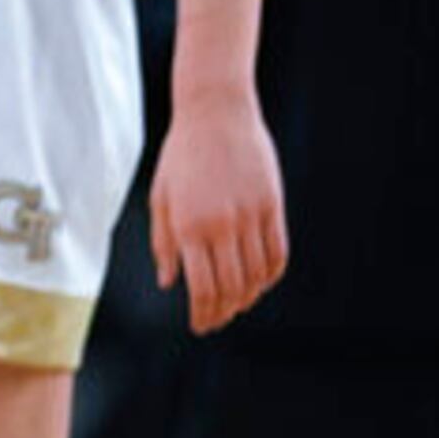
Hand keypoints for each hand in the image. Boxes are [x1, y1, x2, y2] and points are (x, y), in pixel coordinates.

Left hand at [145, 90, 287, 332]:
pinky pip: (277, 253)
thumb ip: (164, 244)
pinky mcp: (272, 205)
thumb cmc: (180, 155)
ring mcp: (250, 215)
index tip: (200, 325)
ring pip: (257, 275)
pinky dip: (271, 274)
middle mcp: (221, 225)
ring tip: (238, 303)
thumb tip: (169, 283)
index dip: (203, 313)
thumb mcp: (160, 197)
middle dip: (224, 312)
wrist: (215, 112)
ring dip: (249, 297)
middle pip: (232, 288)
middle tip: (217, 320)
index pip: (202, 287)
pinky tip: (260, 281)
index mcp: (188, 225)